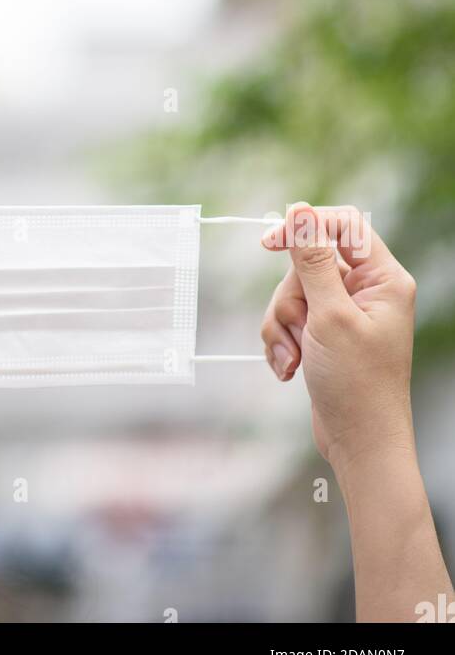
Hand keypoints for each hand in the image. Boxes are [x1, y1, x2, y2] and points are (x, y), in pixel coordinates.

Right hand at [260, 202, 416, 468]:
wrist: (360, 444)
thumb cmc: (357, 385)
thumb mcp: (329, 317)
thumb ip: (312, 260)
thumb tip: (299, 210)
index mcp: (383, 279)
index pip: (343, 225)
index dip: (305, 225)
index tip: (270, 243)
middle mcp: (367, 291)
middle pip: (308, 262)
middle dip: (291, 299)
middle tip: (300, 331)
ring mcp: (345, 313)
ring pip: (293, 293)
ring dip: (284, 326)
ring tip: (295, 359)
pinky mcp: (326, 333)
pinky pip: (290, 319)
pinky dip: (283, 342)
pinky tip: (291, 369)